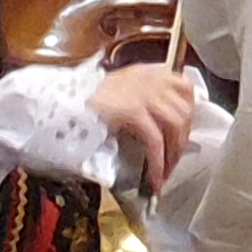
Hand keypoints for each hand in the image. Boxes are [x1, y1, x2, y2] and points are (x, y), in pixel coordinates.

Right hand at [89, 63, 197, 186]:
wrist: (62, 101)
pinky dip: (158, 162)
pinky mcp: (133, 111)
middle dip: (181, 141)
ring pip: (175, 126)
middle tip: (172, 162)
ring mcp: (144, 93)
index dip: (188, 115)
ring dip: (172, 154)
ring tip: (164, 174)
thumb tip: (161, 127)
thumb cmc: (86, 100)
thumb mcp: (122, 91)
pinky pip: (155, 141)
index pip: (185, 89)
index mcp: (149, 73)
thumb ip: (143, 100)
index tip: (183, 135)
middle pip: (183, 111)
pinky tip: (154, 178)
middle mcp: (151, 80)